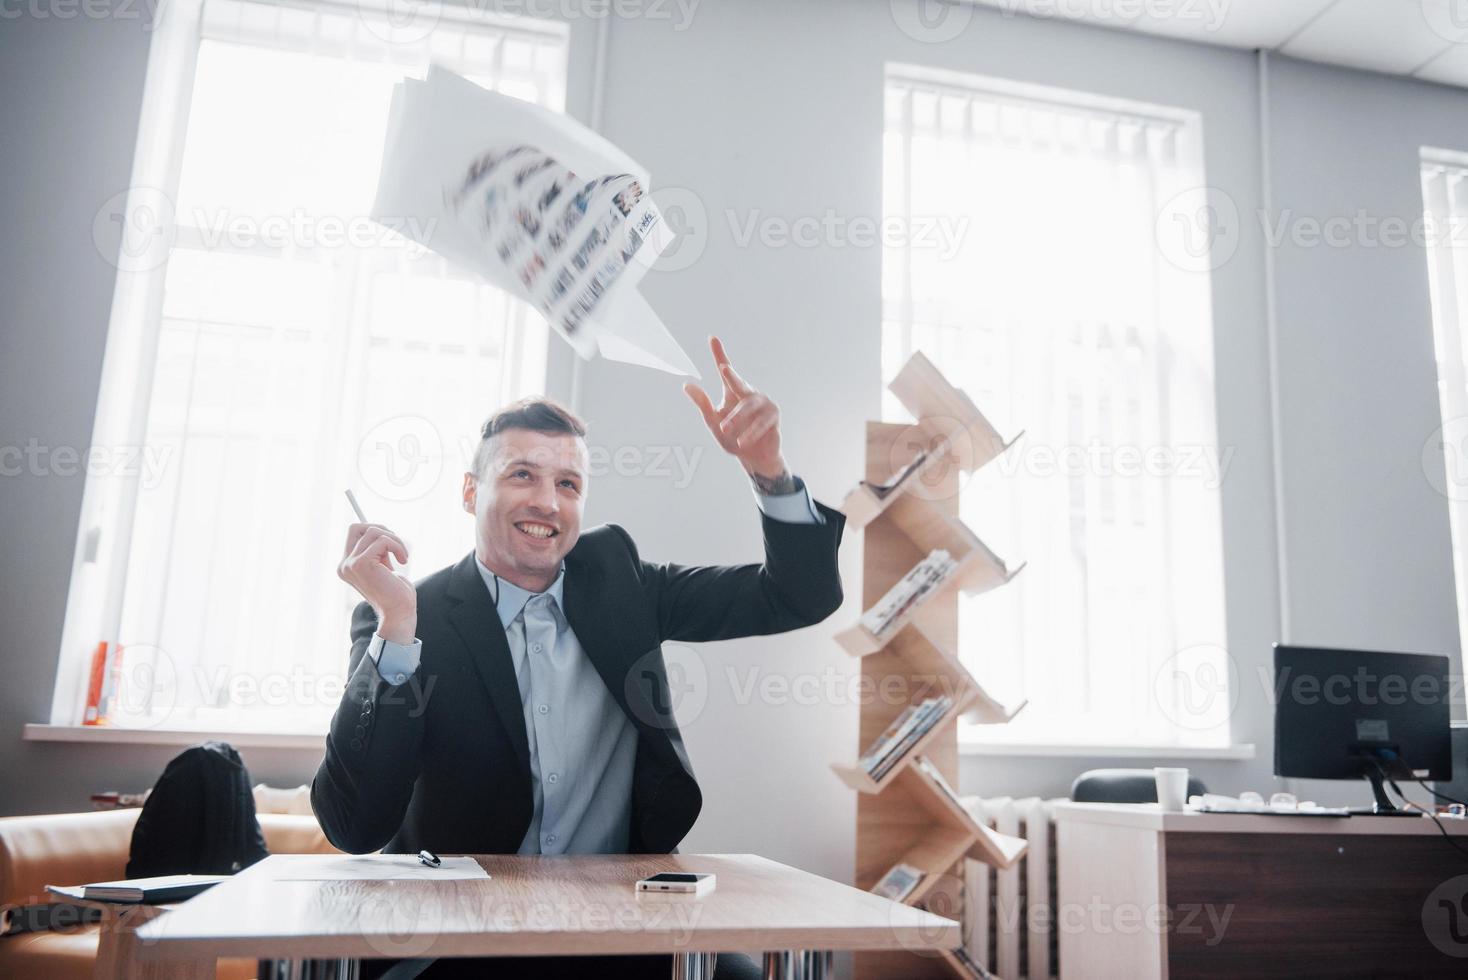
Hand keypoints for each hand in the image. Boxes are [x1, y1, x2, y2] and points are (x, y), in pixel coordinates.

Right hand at [338, 523, 416, 643]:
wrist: (399, 612)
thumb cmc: (395, 591)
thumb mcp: (382, 565)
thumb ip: (375, 550)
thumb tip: (379, 529)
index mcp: (347, 565)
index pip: (354, 532)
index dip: (374, 531)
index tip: (391, 542)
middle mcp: (344, 565)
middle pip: (357, 527)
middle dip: (381, 531)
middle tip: (396, 545)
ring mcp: (350, 564)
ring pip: (374, 532)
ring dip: (394, 540)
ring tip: (403, 556)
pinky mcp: (361, 563)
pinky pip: (383, 540)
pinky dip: (398, 546)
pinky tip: (404, 559)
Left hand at [683, 336, 789, 484]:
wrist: (753, 458)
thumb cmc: (732, 438)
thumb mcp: (713, 422)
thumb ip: (702, 404)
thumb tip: (686, 384)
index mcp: (732, 392)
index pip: (725, 370)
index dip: (719, 354)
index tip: (712, 338)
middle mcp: (748, 393)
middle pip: (738, 382)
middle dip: (731, 376)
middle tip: (723, 369)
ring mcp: (763, 403)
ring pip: (747, 406)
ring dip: (736, 419)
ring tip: (725, 430)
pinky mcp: (773, 415)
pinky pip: (760, 422)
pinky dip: (750, 432)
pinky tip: (742, 441)